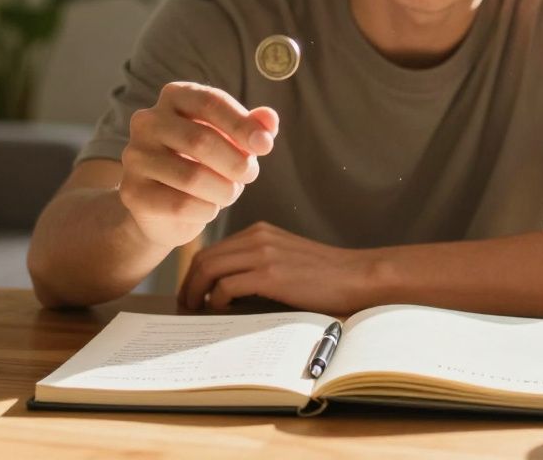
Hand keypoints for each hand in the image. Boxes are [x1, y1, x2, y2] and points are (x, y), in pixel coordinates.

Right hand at [120, 82, 277, 248]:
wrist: (164, 208)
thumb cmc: (204, 164)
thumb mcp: (233, 141)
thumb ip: (252, 128)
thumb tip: (269, 120)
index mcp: (174, 96)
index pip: (210, 102)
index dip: (242, 124)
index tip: (265, 146)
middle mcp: (147, 121)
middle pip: (201, 140)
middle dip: (236, 163)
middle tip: (249, 175)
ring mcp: (135, 156)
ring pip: (192, 177)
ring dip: (224, 190)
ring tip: (229, 193)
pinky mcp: (132, 191)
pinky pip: (179, 205)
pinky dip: (205, 210)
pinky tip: (208, 208)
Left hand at [179, 221, 381, 313]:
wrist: (357, 276)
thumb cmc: (325, 276)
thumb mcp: (285, 258)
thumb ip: (258, 263)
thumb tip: (224, 288)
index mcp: (260, 232)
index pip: (213, 249)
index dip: (195, 272)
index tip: (191, 292)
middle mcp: (257, 237)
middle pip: (205, 257)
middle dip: (188, 283)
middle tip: (186, 305)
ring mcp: (263, 254)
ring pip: (209, 269)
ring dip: (196, 292)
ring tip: (196, 310)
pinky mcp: (270, 274)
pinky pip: (227, 285)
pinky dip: (217, 299)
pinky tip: (221, 309)